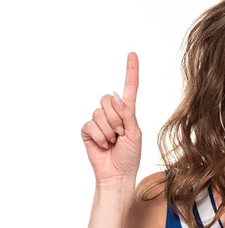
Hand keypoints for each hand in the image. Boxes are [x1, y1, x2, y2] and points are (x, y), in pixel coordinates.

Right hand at [81, 52, 141, 183]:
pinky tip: (103, 145)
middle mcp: (113, 113)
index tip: (132, 53)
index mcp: (128, 112)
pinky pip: (90, 125)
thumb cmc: (130, 156)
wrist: (117, 174)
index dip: (131, 71)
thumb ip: (127, 114)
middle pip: (108, 99)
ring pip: (100, 113)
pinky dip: (99, 136)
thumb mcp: (135, 133)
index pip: (130, 88)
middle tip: (121, 135)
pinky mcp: (87, 130)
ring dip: (108, 131)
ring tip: (113, 142)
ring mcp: (99, 121)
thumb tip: (115, 96)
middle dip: (116, 119)